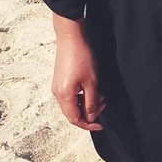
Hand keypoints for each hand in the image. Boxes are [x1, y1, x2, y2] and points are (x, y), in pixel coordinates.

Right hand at [51, 15, 106, 130]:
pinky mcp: (60, 80)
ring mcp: (57, 86)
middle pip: (72, 113)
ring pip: (72, 104)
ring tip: (100, 94)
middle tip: (104, 103)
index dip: (88, 124)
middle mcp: (57, 93)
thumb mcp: (91, 82)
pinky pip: (70, 95)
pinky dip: (81, 96)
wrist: (71, 37)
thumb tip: (91, 116)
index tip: (100, 124)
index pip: (75, 119)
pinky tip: (91, 88)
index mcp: (64, 95)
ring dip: (86, 104)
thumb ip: (91, 102)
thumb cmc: (81, 56)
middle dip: (89, 112)